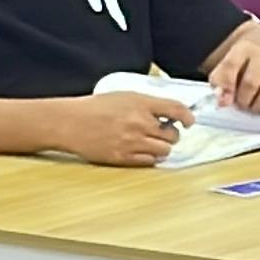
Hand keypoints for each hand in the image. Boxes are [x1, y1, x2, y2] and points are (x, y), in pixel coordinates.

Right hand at [67, 91, 192, 166]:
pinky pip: (149, 162)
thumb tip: (171, 114)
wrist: (70, 122)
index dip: (187, 117)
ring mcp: (131, 142)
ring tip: (152, 143)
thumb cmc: (96, 107)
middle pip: (172, 135)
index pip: (176, 109)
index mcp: (140, 104)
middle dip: (171, 135)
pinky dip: (150, 158)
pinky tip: (141, 151)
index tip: (189, 122)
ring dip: (162, 148)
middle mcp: (139, 123)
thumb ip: (147, 105)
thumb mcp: (124, 96)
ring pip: (164, 151)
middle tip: (163, 133)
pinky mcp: (123, 158)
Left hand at [209, 23, 259, 112]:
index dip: (225, 86)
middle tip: (238, 102)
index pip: (231, 66)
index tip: (222, 101)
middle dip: (242, 100)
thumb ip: (220, 78)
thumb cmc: (246, 56)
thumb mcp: (228, 58)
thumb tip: (223, 101)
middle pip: (250, 84)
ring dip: (255, 106)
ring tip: (250, 104)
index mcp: (244, 48)